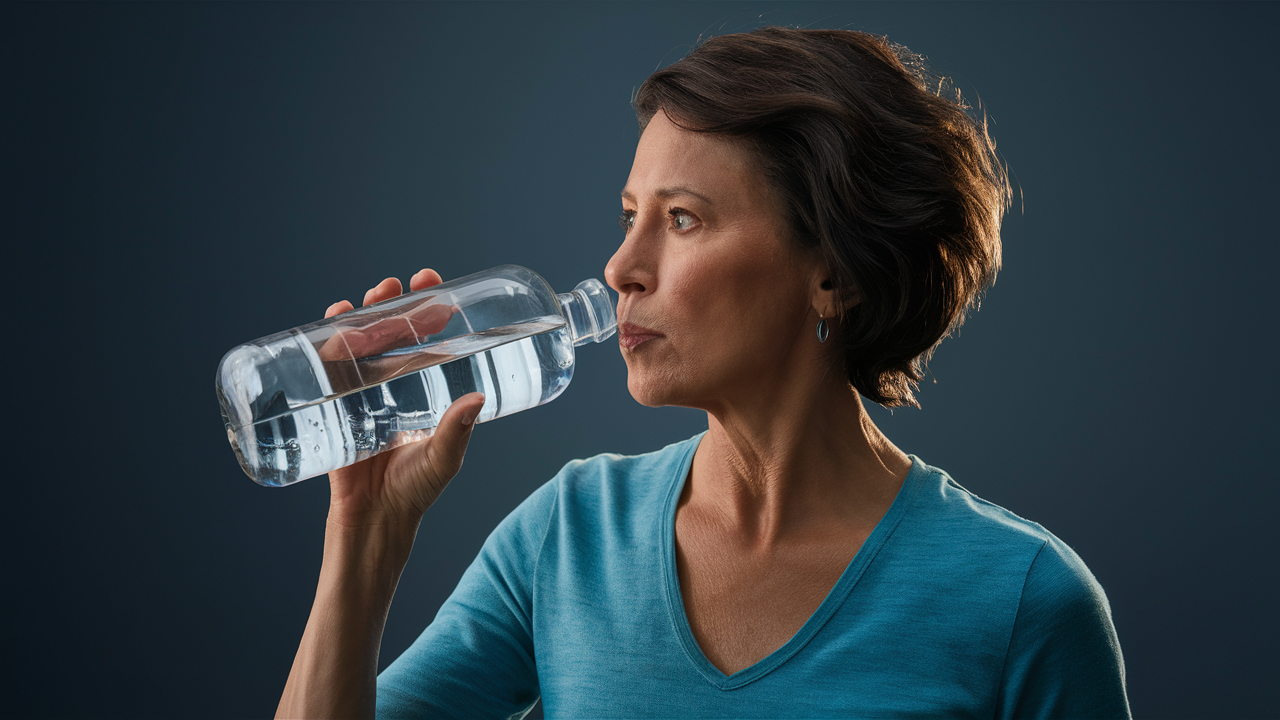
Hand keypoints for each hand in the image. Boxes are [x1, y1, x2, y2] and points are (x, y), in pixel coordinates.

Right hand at [323, 268, 485, 529]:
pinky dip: (327, 339)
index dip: (429, 307)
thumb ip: (457, 432)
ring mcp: (362, 393)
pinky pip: (327, 366)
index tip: (434, 284)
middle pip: (390, 330)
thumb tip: (478, 399)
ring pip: (359, 341)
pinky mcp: (333, 406)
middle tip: (395, 285)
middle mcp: (393, 384)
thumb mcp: (443, 459)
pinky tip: (332, 321)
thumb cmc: (414, 492)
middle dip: (391, 302)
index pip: (427, 335)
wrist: (373, 522)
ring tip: (367, 298)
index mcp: (424, 388)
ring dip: (361, 314)